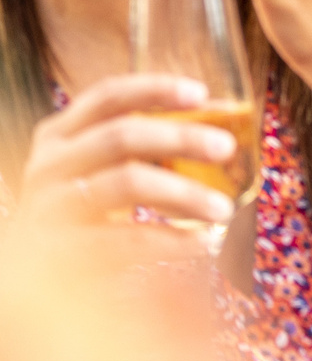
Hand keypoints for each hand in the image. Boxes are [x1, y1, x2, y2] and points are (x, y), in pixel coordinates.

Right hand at [17, 73, 239, 229]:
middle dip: (180, 137)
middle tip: (226, 147)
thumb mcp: (103, 167)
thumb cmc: (83, 209)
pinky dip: (170, 240)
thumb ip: (150, 141)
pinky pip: (125, 239)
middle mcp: (49, 164)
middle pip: (121, 136)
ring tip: (224, 209)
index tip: (200, 92)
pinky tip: (201, 241)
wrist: (36, 271)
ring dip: (184, 193)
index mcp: (59, 134)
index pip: (107, 96)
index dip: (153, 89)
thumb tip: (224, 111)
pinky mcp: (59, 249)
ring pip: (126, 183)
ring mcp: (50, 206)